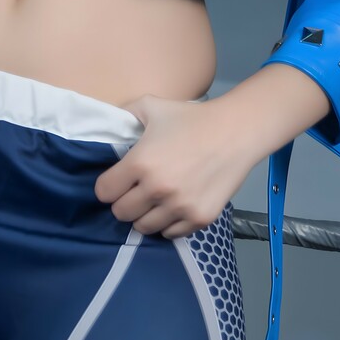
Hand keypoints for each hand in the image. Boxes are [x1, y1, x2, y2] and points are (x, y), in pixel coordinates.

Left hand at [94, 94, 264, 238]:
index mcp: (139, 163)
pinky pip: (171, 233)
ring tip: (154, 201)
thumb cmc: (191, 118)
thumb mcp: (150, 106)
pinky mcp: (200, 218)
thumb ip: (123, 114)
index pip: (104, 192)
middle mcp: (157, 189)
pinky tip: (173, 207)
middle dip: (124, 202)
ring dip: (145, 215)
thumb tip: (106, 126)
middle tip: (135, 192)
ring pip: (144, 227)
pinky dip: (168, 223)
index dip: (107, 186)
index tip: (117, 181)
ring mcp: (179, 207)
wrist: (235, 132)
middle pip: (121, 213)